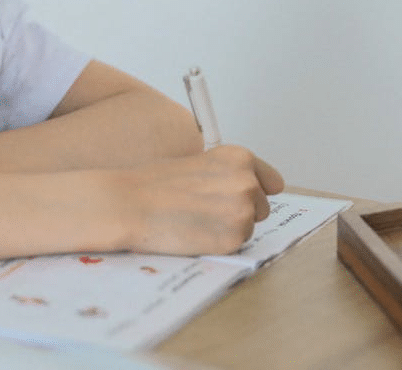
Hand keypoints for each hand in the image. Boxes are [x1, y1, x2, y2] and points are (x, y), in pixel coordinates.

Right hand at [119, 145, 284, 255]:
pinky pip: (237, 244)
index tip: (238, 196)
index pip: (272, 182)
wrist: (130, 203)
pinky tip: (195, 231)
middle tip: (203, 207)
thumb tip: (253, 189)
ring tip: (196, 218)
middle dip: (238, 210)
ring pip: (249, 227)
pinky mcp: (234, 238)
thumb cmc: (155, 184)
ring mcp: (243, 211)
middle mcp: (247, 182)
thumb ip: (229, 174)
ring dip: (228, 227)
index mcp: (239, 158)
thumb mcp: (200, 163)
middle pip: (261, 207)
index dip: (255, 191)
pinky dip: (219, 242)